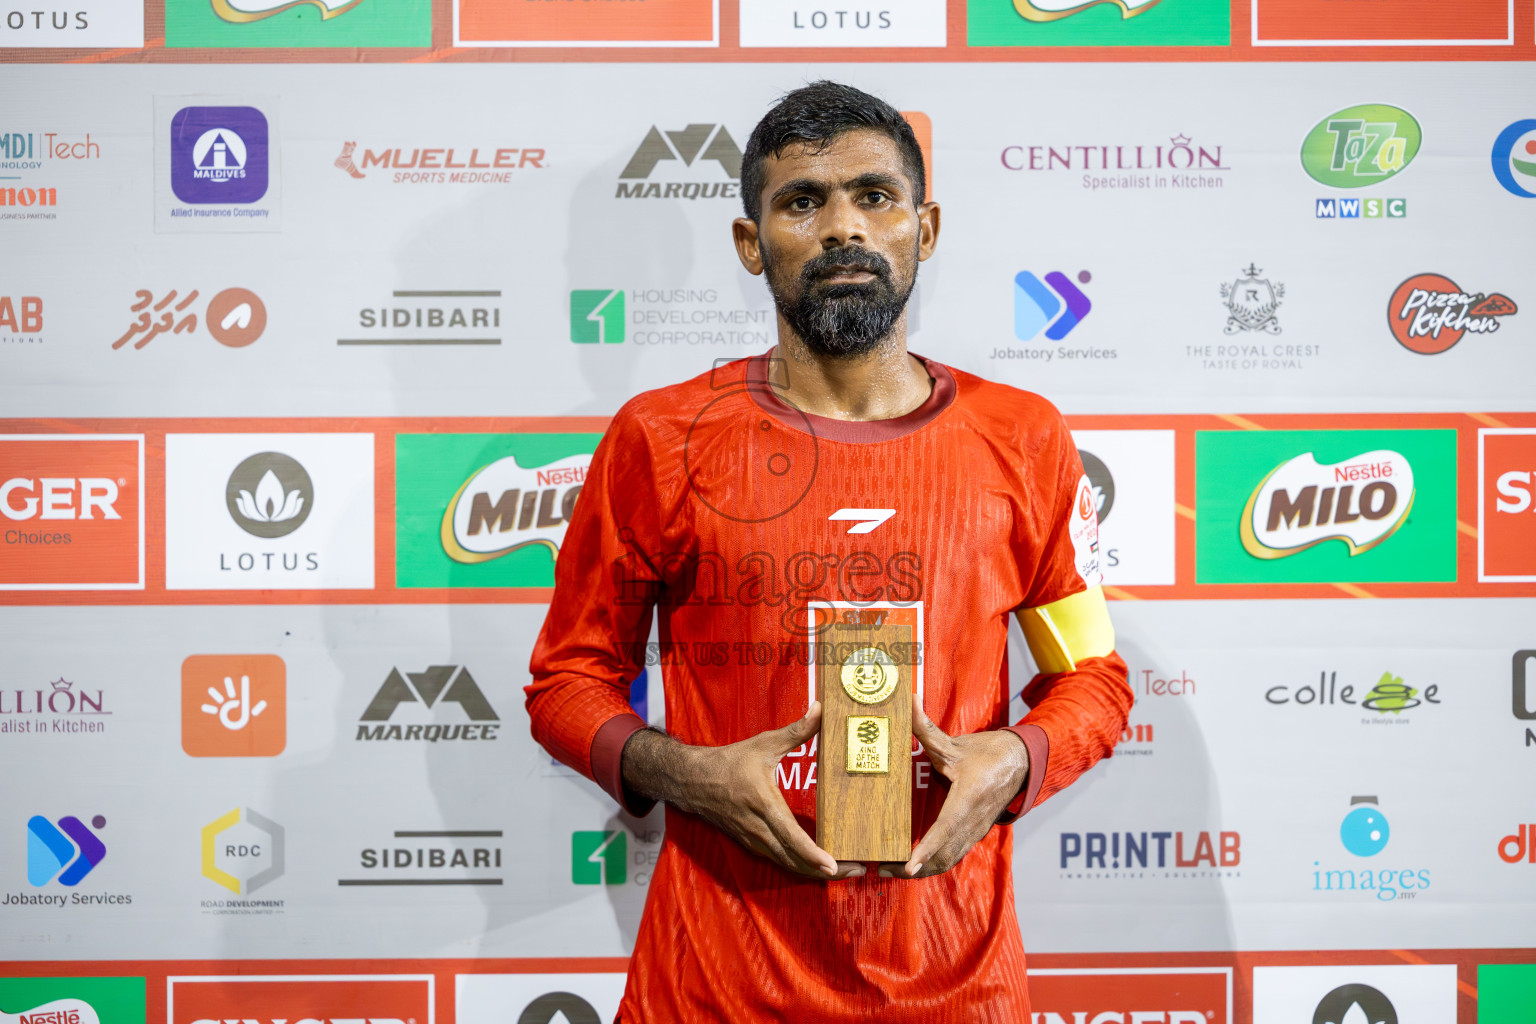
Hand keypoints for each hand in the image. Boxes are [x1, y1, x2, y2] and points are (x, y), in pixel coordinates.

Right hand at [622, 702, 865, 879]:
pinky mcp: (750, 844)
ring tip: (843, 871)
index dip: (813, 855)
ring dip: (814, 871)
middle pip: (794, 860)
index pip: (791, 837)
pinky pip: (778, 860)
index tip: (834, 866)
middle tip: (856, 870)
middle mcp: (758, 828)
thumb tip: (821, 710)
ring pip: (786, 864)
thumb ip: (796, 731)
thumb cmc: (729, 762)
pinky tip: (817, 865)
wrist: (692, 780)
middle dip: (824, 870)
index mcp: (763, 803)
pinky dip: (799, 866)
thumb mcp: (764, 744)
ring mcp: (753, 839)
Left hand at [878, 695, 1029, 878]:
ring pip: (949, 861)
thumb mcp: (954, 742)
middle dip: (915, 869)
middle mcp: (973, 820)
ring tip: (890, 870)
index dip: (926, 849)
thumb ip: (925, 727)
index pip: (945, 828)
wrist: (1020, 762)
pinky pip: (954, 855)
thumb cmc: (986, 752)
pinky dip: (934, 864)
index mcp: (968, 797)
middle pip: (945, 856)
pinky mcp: (975, 834)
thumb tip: (907, 701)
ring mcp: (976, 830)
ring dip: (923, 870)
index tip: (909, 866)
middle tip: (882, 869)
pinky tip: (913, 863)